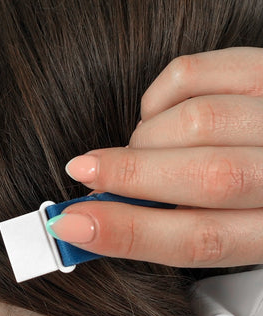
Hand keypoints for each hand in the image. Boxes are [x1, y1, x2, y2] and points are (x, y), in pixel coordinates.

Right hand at [50, 47, 262, 267]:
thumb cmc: (243, 196)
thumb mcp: (218, 225)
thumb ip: (168, 229)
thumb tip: (90, 220)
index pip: (201, 240)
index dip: (129, 233)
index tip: (73, 225)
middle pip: (207, 177)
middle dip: (129, 175)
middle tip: (84, 172)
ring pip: (195, 120)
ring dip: (144, 139)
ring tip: (140, 152)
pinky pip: (192, 73)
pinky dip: (155, 98)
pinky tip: (158, 119)